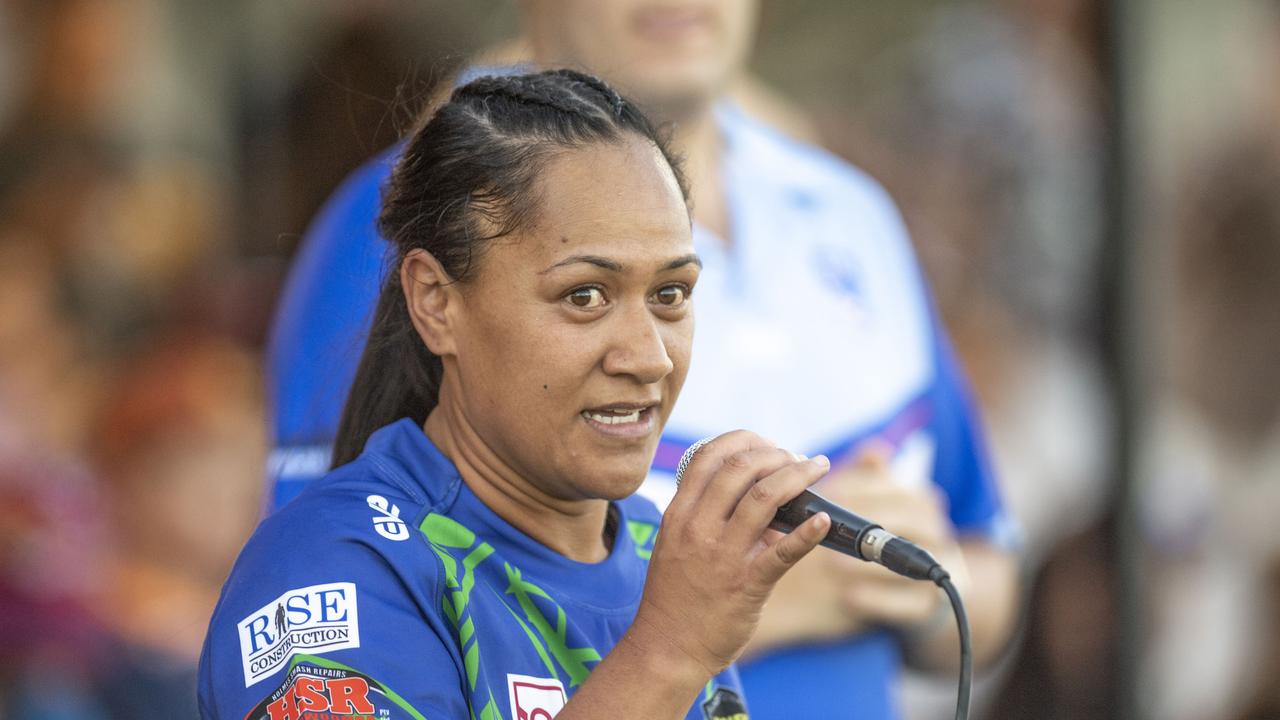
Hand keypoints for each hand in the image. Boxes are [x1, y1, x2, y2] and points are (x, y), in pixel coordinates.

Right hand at [628, 430, 833, 677]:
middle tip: (796, 458)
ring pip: (765, 496)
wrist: (668, 648)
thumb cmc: (675, 597)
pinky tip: (824, 520)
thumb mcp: (677, 545)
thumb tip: (759, 496)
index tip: (766, 444)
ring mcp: (723, 555)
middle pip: (741, 467)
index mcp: (679, 514)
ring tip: (817, 469)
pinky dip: (809, 531)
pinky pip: (784, 552)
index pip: (709, 455)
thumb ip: (708, 517)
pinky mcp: (747, 585)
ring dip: (798, 475)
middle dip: (776, 453)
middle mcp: (698, 527)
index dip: (743, 440)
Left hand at [819, 444, 968, 629]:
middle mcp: (935, 530)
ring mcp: (938, 569)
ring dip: (869, 563)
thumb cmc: (881, 537)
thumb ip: (868, 479)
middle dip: (866, 521)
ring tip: (831, 565)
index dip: (860, 487)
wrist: (906, 593)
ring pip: (909, 560)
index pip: (895, 486)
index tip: (827, 490)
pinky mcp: (929, 607)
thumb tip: (874, 450)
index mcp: (920, 501)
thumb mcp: (874, 506)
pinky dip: (878, 599)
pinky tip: (849, 597)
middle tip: (826, 526)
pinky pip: (908, 602)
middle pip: (907, 519)